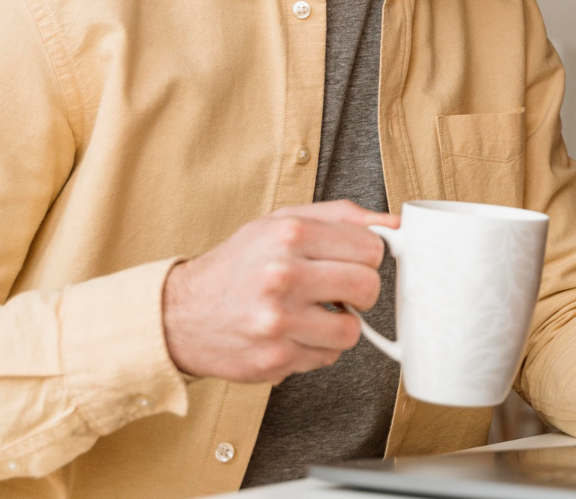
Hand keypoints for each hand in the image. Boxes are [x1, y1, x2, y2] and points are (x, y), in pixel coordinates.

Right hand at [161, 200, 397, 382]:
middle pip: (368, 287)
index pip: (370, 247)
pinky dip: (317, 347)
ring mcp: (278, 321)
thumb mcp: (282, 222)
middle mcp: (283, 275)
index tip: (350, 261)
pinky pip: (327, 357)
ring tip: (313, 313)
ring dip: (340, 324)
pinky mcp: (275, 358)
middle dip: (359, 290)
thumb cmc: (238, 265)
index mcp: (289, 234)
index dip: (365, 256)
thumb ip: (341, 217)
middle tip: (337, 289)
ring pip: (353, 330)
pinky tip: (292, 332)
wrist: (180, 314)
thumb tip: (395, 224)